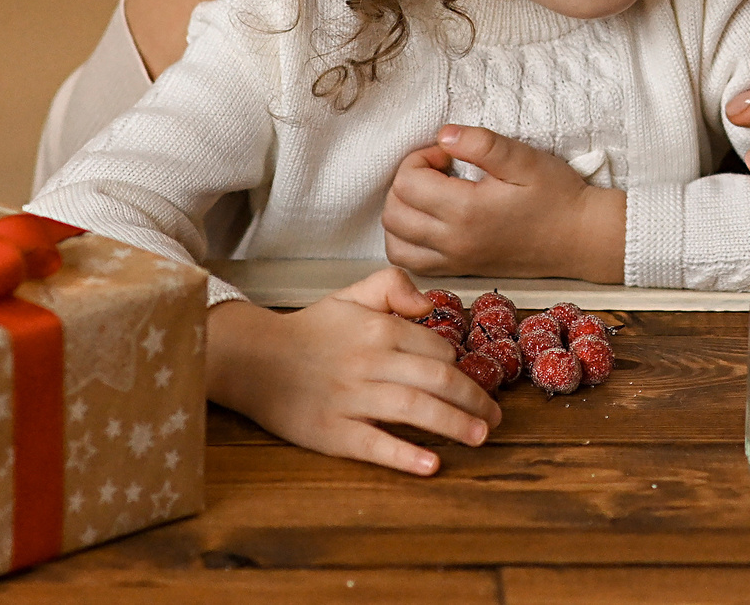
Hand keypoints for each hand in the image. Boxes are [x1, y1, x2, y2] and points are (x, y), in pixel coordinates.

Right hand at [205, 267, 501, 474]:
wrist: (254, 359)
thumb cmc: (310, 331)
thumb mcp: (351, 294)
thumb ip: (392, 285)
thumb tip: (429, 303)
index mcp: (378, 328)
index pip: (437, 350)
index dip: (459, 367)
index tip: (469, 382)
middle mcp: (369, 361)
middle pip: (437, 381)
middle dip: (474, 399)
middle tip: (495, 417)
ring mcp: (350, 399)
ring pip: (415, 411)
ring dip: (455, 425)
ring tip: (480, 438)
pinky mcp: (330, 432)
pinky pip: (373, 444)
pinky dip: (404, 455)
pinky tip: (431, 464)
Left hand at [382, 126, 627, 281]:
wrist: (581, 239)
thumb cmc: (557, 196)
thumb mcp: (524, 159)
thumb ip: (482, 144)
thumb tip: (443, 135)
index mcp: (466, 211)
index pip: (407, 182)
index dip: (419, 158)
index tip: (447, 154)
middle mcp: (453, 242)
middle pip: (394, 212)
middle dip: (406, 182)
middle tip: (438, 170)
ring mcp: (455, 261)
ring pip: (395, 241)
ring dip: (402, 212)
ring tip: (431, 194)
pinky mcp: (460, 271)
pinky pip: (412, 263)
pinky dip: (408, 240)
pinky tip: (430, 220)